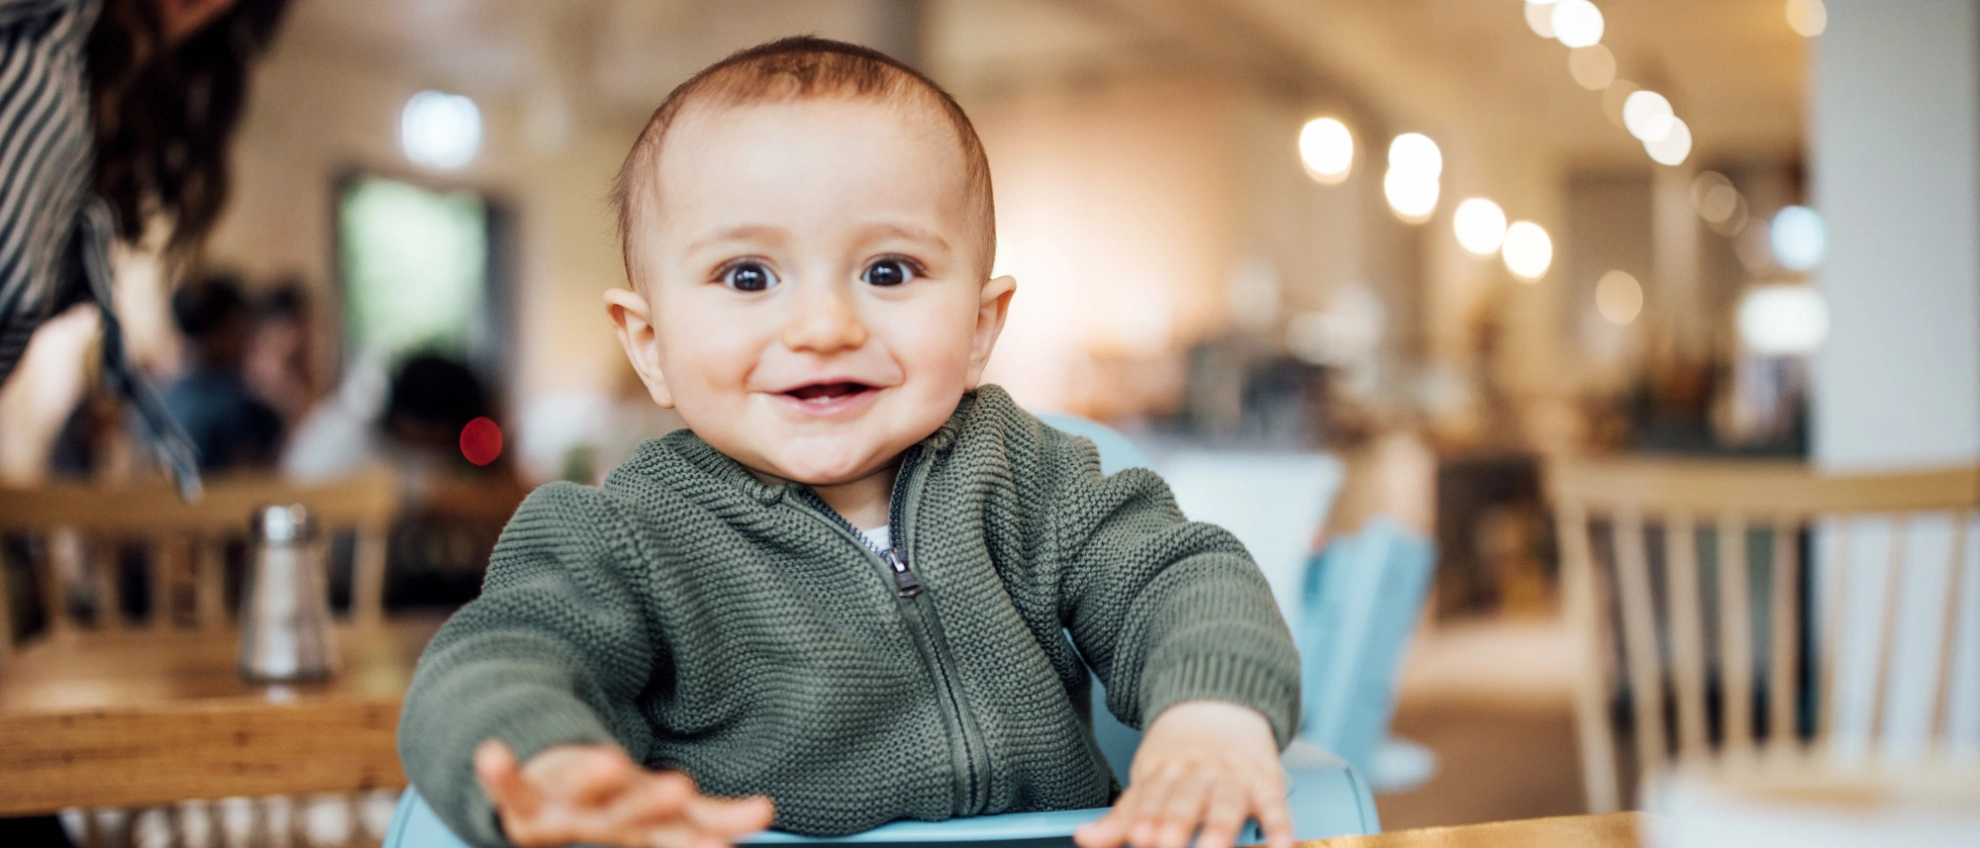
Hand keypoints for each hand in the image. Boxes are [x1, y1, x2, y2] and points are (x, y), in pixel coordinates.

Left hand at [474, 740, 774, 847]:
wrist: (540, 807)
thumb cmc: (615, 807)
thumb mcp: (664, 812)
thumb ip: (713, 818)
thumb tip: (767, 812)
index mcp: (639, 832)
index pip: (672, 835)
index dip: (700, 838)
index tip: (731, 840)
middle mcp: (600, 827)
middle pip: (628, 816)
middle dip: (653, 803)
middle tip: (682, 788)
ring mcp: (558, 815)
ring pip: (577, 799)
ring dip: (591, 781)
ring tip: (613, 760)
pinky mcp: (520, 799)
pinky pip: (507, 787)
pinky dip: (499, 774)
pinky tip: (491, 752)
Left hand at [1073, 701, 1289, 847]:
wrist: (1221, 702)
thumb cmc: (1180, 753)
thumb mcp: (1148, 776)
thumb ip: (1123, 815)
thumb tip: (1085, 839)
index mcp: (1164, 769)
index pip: (1152, 796)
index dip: (1146, 817)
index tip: (1139, 836)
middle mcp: (1198, 771)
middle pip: (1185, 797)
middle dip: (1176, 821)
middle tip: (1165, 843)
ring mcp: (1233, 775)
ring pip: (1226, 801)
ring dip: (1219, 826)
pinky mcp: (1265, 782)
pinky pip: (1274, 804)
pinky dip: (1278, 825)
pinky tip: (1280, 844)